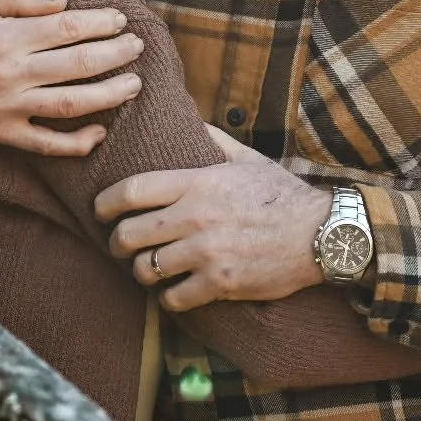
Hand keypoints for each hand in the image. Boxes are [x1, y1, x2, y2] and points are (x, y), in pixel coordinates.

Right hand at [0, 0, 144, 152]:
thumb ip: (21, 1)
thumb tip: (65, 3)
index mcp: (6, 36)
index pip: (68, 28)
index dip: (101, 23)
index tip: (122, 19)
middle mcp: (10, 73)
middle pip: (78, 65)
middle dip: (116, 55)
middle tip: (138, 47)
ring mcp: (6, 108)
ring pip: (70, 105)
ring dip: (108, 96)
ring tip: (134, 85)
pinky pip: (44, 144)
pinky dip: (75, 144)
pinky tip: (100, 133)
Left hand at [94, 149, 331, 311]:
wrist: (321, 233)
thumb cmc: (281, 194)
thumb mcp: (247, 158)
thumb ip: (214, 141)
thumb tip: (192, 122)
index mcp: (199, 182)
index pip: (134, 190)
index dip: (107, 202)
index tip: (100, 210)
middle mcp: (197, 216)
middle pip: (130, 232)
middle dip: (117, 241)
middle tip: (120, 244)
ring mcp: (207, 252)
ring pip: (147, 269)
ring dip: (143, 271)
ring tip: (149, 268)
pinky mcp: (220, 283)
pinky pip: (174, 298)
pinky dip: (169, 297)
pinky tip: (175, 290)